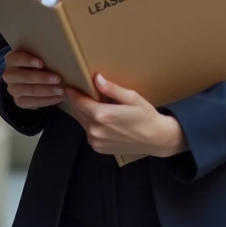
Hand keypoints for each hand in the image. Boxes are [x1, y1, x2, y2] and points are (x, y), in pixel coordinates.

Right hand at [2, 50, 64, 108]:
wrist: (28, 79)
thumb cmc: (36, 63)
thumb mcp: (36, 56)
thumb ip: (42, 56)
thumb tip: (59, 57)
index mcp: (11, 59)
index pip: (17, 58)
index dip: (28, 61)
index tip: (41, 63)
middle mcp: (9, 74)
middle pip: (26, 76)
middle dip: (43, 78)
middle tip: (58, 79)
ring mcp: (13, 89)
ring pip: (31, 90)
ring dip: (47, 91)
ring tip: (61, 90)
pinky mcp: (19, 101)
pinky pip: (34, 102)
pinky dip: (48, 100)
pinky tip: (58, 98)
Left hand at [66, 74, 187, 157]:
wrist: (155, 139)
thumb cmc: (145, 116)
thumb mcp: (132, 98)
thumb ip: (112, 89)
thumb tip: (97, 78)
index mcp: (102, 115)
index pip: (79, 101)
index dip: (74, 93)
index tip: (70, 85)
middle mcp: (95, 130)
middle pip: (79, 111)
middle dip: (79, 101)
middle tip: (83, 92)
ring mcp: (96, 141)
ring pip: (83, 122)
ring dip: (85, 113)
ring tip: (94, 104)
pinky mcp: (98, 148)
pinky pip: (88, 132)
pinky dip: (91, 124)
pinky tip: (101, 119)